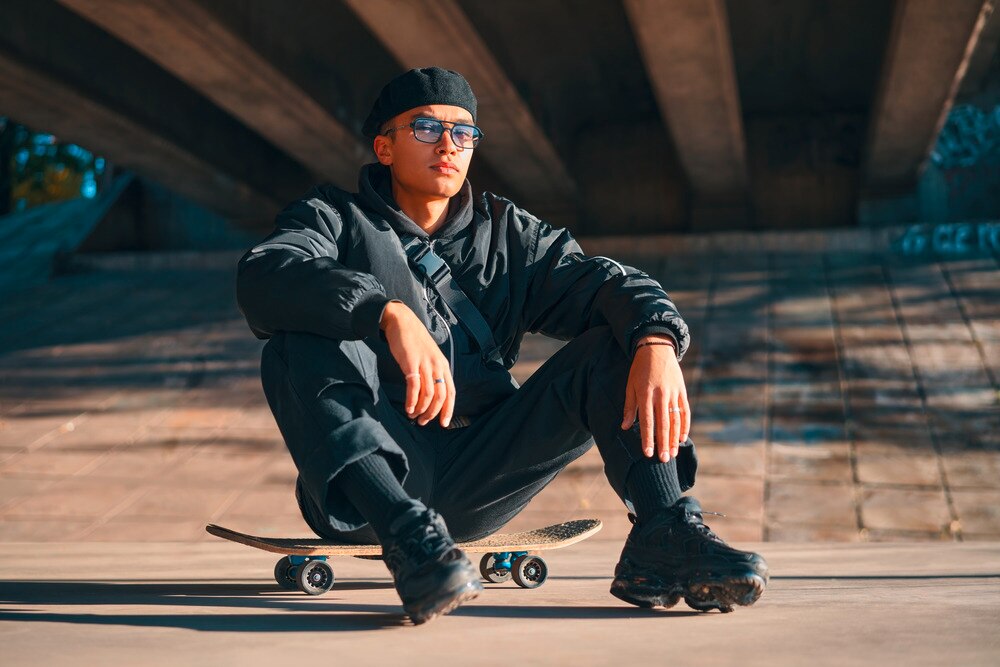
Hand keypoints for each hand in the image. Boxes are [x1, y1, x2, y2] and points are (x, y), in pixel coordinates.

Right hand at [380, 301, 454, 426]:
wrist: (402, 322)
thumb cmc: (414, 341)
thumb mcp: (429, 356)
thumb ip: (432, 372)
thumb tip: (430, 394)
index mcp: (443, 365)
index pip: (451, 392)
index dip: (448, 410)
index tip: (444, 424)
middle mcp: (437, 366)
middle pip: (441, 396)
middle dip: (433, 413)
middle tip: (423, 421)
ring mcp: (425, 364)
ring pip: (428, 394)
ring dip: (421, 409)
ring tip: (413, 416)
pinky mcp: (411, 363)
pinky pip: (414, 387)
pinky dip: (412, 400)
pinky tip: (408, 408)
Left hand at [620, 336, 689, 460]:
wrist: (657, 349)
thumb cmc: (639, 369)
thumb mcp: (630, 386)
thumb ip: (630, 407)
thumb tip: (625, 427)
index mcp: (646, 394)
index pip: (647, 422)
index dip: (648, 439)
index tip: (647, 453)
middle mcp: (661, 395)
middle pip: (663, 424)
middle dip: (663, 444)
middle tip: (663, 460)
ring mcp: (673, 393)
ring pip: (676, 420)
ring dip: (674, 438)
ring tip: (673, 453)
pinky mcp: (682, 391)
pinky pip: (685, 412)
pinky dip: (685, 426)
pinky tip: (682, 438)